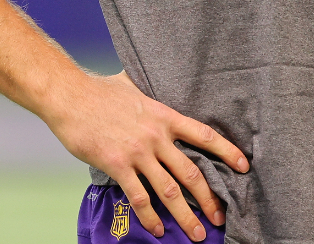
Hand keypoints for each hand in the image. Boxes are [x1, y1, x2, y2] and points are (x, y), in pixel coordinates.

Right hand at [45, 71, 249, 241]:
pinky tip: (158, 230)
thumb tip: (156, 85)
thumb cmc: (100, 91)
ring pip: (169, 191)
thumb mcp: (135, 87)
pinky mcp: (117, 165)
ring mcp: (138, 153)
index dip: (226, 152)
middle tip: (220, 217)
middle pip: (191, 173)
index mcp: (165, 116)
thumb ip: (151, 94)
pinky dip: (150, 217)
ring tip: (196, 233)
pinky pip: (139, 197)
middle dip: (209, 198)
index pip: (204, 135)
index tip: (243, 167)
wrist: (70, 96)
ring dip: (185, 216)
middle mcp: (157, 136)